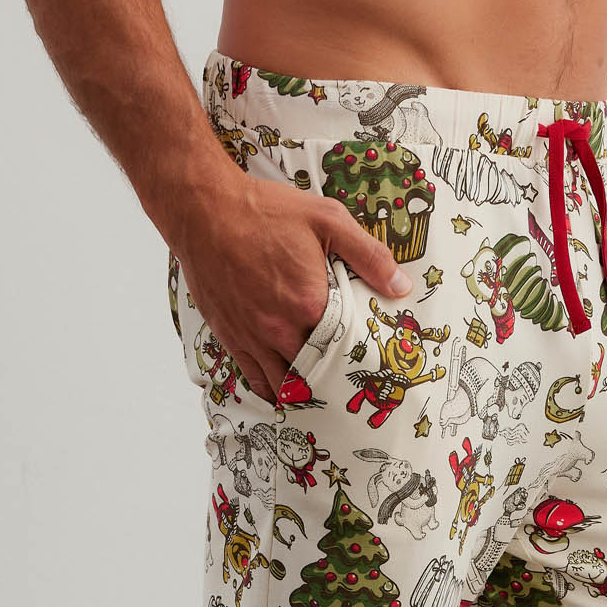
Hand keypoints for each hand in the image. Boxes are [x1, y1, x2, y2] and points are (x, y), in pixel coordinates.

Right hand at [173, 173, 411, 404]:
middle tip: (351, 388)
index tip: (372, 368)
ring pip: (283, 383)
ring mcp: (253, 336)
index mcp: (309, 303)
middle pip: (316, 372)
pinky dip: (271, 389)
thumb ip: (368, 255)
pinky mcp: (231, 336)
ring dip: (303, 391)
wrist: (204, 209)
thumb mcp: (327, 220)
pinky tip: (284, 393)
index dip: (359, 360)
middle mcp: (280, 327)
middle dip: (333, 380)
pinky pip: (254, 377)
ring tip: (322, 397)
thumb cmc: (264, 211)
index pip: (345, 348)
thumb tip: (401, 286)